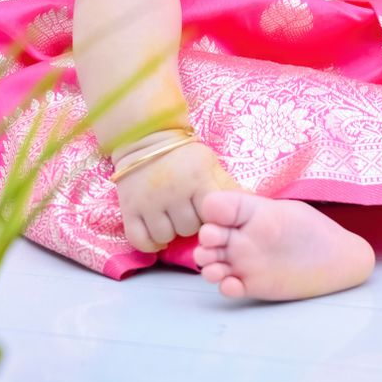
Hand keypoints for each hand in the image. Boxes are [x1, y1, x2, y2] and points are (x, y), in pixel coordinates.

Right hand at [114, 138, 240, 252]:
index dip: (211, 218)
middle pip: (188, 229)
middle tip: (187, 213)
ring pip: (166, 236)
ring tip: (172, 220)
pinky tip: (157, 233)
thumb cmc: (184, 155)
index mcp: (197, 180)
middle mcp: (172, 193)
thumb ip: (229, 186)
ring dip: (171, 233)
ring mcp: (149, 202)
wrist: (145, 138)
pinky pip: (140, 240)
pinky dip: (150, 243)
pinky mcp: (129, 209)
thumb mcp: (210, 164)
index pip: (211, 216)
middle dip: (191, 225)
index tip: (208, 212)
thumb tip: (252, 203)